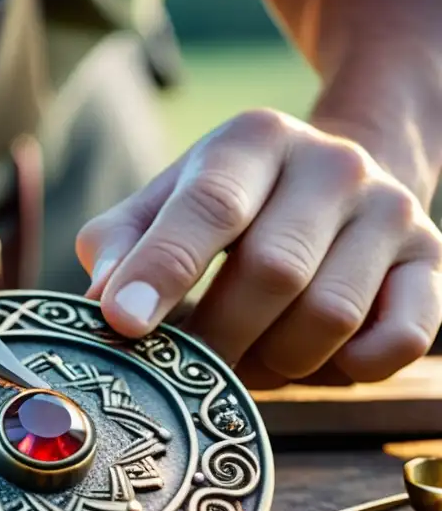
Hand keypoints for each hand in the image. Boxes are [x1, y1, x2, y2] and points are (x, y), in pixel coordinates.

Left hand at [76, 109, 441, 388]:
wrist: (335, 184)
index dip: (163, 269)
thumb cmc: (226, 205)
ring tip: (245, 358)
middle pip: (274, 271)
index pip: (209, 205)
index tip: (123, 324)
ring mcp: (393, 212)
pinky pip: (397, 344)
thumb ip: (121, 244)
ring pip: (330, 317)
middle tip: (188, 369)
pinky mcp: (431, 264)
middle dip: (218, 337)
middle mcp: (334, 165)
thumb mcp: (163, 204)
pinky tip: (311, 360)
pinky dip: (345, 370)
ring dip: (275, 361)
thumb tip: (102, 303)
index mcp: (256, 140)